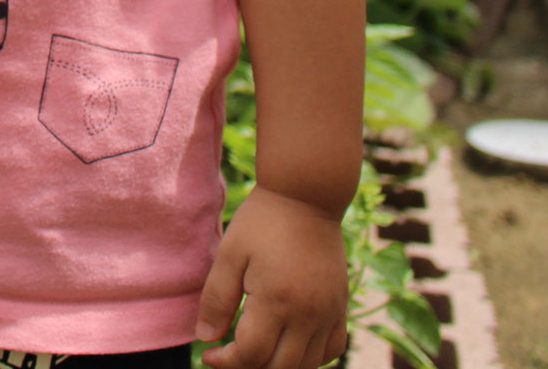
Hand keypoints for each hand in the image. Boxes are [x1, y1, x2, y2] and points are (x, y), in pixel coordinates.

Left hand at [195, 186, 349, 368]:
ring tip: (256, 349)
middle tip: (230, 353)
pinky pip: (333, 348)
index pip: (251, 356)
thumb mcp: (230, 254)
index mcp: (277, 300)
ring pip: (307, 365)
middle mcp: (309, 313)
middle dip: (249, 367)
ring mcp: (330, 311)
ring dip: (278, 365)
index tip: (209, 353)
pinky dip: (311, 357)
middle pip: (279, 367)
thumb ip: (216, 299)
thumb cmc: (262, 221)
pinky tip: (289, 344)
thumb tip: (206, 339)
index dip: (226, 362)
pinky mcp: (341, 305)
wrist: (307, 196)